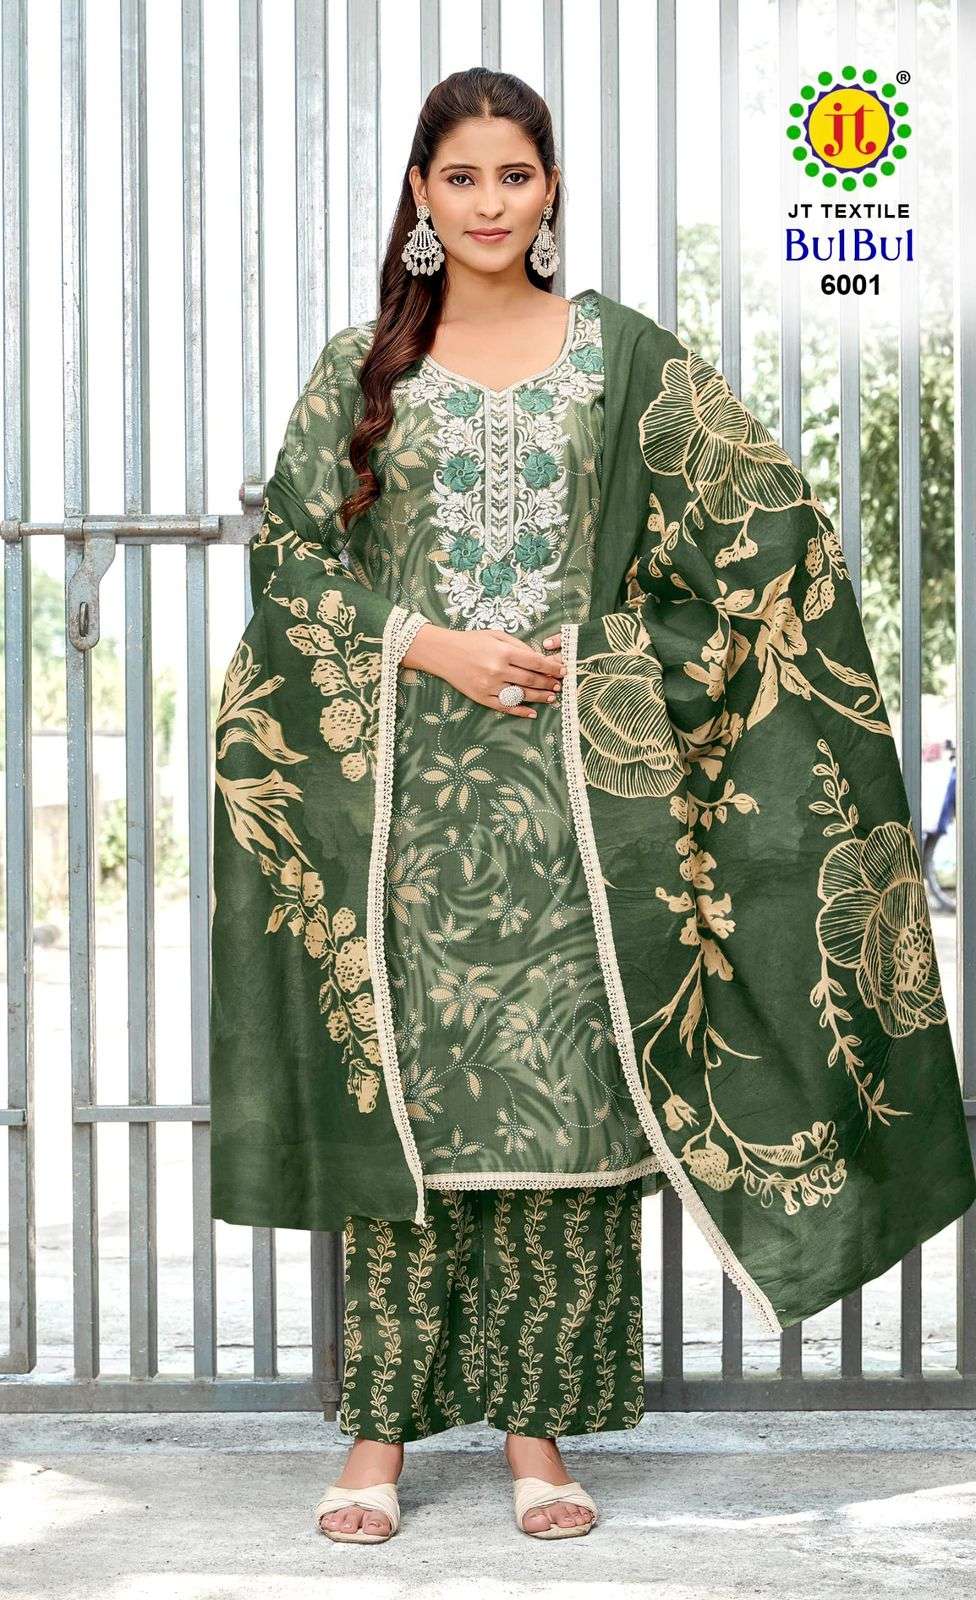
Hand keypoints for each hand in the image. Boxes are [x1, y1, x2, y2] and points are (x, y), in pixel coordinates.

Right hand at [402, 623, 565, 719]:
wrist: (443, 652)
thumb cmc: (471, 641)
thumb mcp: (496, 635)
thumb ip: (518, 646)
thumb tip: (539, 659)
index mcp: (503, 651)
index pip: (535, 662)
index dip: (552, 668)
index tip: (563, 670)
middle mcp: (498, 670)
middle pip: (531, 680)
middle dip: (548, 683)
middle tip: (559, 685)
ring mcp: (489, 686)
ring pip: (521, 695)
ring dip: (540, 697)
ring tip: (551, 697)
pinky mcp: (481, 697)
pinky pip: (505, 706)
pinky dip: (520, 711)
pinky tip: (532, 712)